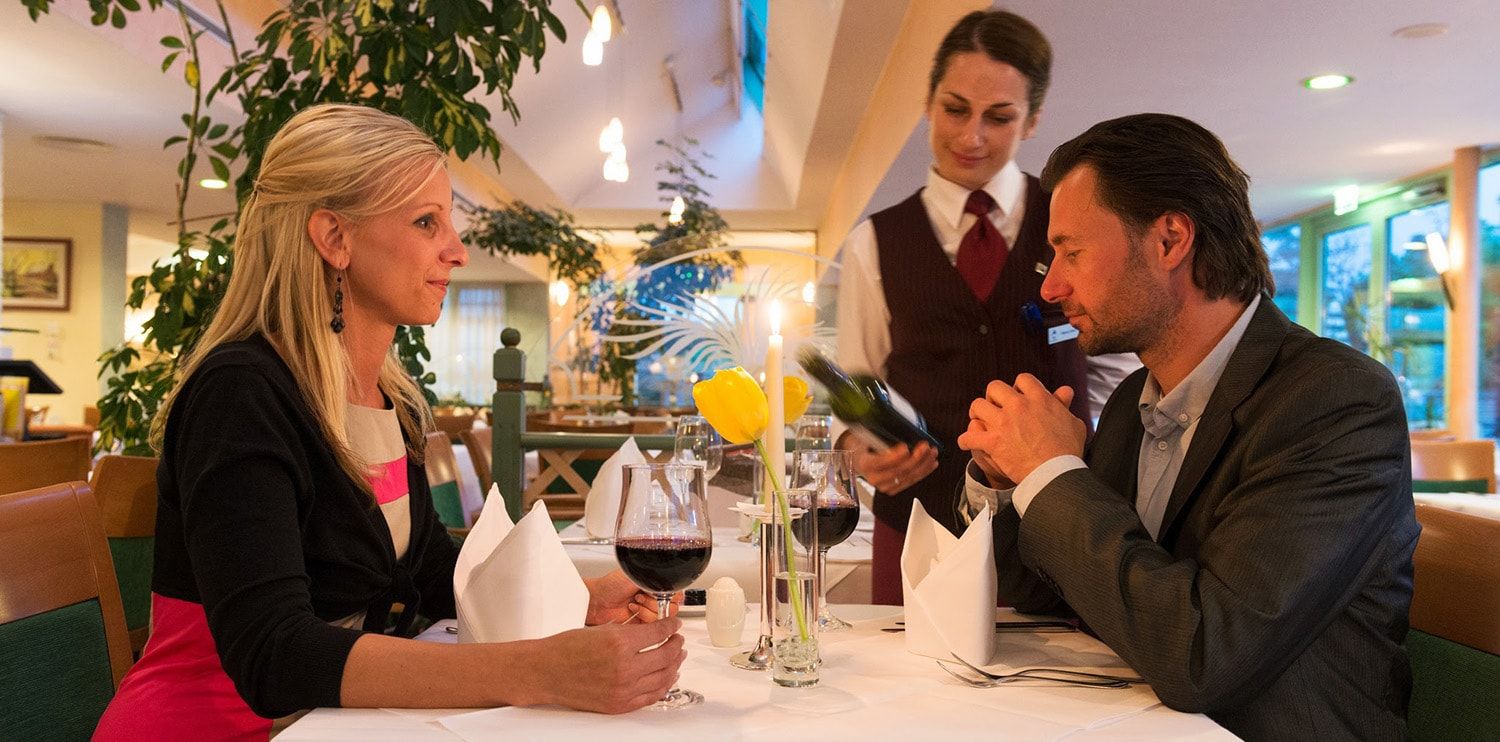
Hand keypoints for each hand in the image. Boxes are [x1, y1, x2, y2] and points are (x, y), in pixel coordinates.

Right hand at [520, 618, 686, 712]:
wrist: (546, 672)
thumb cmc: (566, 649)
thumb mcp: (601, 630)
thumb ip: (630, 631)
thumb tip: (653, 629)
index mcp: (619, 643)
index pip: (658, 633)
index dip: (671, 627)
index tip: (675, 624)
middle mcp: (624, 667)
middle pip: (666, 655)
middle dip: (677, 644)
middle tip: (678, 639)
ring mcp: (623, 689)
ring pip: (663, 678)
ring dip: (675, 665)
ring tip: (677, 657)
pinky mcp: (619, 704)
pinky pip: (651, 696)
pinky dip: (663, 686)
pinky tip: (666, 677)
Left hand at [585, 570, 681, 624]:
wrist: (596, 600)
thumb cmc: (610, 585)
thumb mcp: (637, 575)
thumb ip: (656, 580)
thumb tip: (671, 584)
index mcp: (656, 582)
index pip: (676, 590)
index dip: (670, 593)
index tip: (660, 591)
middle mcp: (655, 597)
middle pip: (673, 605)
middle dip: (657, 601)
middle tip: (643, 596)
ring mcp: (649, 611)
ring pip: (665, 617)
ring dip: (649, 609)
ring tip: (636, 602)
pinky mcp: (643, 624)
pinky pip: (654, 626)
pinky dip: (644, 617)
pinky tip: (633, 610)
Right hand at [848, 439, 937, 494]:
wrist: (859, 458)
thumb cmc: (865, 445)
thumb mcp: (867, 436)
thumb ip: (880, 435)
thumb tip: (900, 430)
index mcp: (865, 463)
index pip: (881, 462)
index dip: (895, 456)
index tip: (906, 447)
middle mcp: (874, 478)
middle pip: (898, 470)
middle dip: (915, 458)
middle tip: (925, 447)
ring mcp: (884, 485)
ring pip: (908, 477)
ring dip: (923, 465)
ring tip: (932, 453)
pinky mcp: (894, 488)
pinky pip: (911, 481)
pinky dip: (923, 472)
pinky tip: (931, 463)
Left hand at [956, 375, 1085, 483]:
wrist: (1056, 472)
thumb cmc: (1068, 450)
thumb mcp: (1074, 422)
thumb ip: (1064, 404)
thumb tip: (1065, 391)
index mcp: (1038, 398)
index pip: (1022, 379)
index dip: (1018, 387)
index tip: (1018, 396)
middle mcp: (1018, 406)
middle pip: (995, 387)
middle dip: (993, 396)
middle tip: (994, 407)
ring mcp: (1003, 423)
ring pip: (978, 405)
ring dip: (977, 413)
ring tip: (979, 421)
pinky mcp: (992, 441)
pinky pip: (969, 436)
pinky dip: (966, 440)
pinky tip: (967, 443)